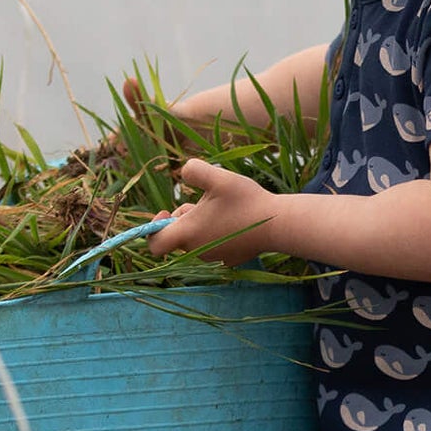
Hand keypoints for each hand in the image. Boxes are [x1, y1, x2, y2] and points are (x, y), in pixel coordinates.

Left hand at [145, 158, 281, 266]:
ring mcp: (214, 258)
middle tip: (203, 201)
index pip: (154, 244)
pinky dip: (217, 233)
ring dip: (201, 224)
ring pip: (196, 239)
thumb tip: (183, 172)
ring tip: (222, 208)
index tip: (165, 211)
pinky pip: (213, 246)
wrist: (277, 224)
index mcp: (188, 233)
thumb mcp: (219, 177)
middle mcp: (197, 251)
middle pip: (178, 236)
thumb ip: (194, 170)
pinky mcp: (229, 260)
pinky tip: (235, 221)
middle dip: (185, 217)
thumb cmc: (246, 200)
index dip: (152, 229)